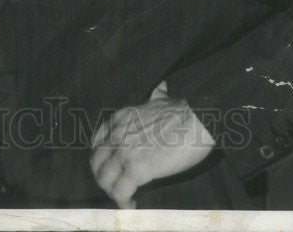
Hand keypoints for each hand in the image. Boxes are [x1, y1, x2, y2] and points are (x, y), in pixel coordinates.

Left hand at [89, 88, 215, 208]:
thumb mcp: (160, 98)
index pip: (98, 141)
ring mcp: (124, 152)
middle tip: (117, 186)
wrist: (195, 119)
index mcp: (121, 118)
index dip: (101, 157)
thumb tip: (161, 87)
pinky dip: (123, 203)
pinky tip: (132, 205)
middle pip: (96, 163)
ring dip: (112, 193)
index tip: (111, 166)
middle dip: (104, 177)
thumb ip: (155, 96)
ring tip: (125, 199)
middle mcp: (117, 135)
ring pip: (104, 180)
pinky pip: (120, 192)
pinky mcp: (136, 169)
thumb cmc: (185, 111)